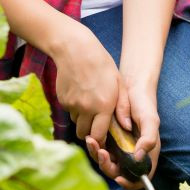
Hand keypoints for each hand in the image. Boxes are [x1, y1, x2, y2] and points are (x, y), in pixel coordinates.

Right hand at [53, 23, 124, 145]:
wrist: (75, 49)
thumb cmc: (101, 64)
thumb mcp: (119, 82)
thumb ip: (123, 107)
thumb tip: (127, 127)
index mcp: (104, 105)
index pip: (99, 136)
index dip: (101, 140)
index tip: (104, 137)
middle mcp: (87, 108)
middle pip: (85, 134)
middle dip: (90, 132)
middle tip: (95, 122)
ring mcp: (72, 105)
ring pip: (76, 123)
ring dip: (82, 119)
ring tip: (89, 103)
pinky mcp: (62, 100)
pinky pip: (69, 112)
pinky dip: (74, 108)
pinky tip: (80, 93)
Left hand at [85, 83, 160, 189]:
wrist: (131, 87)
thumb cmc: (144, 104)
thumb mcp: (150, 120)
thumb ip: (148, 139)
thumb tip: (139, 157)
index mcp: (145, 154)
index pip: (140, 178)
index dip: (130, 182)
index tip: (119, 177)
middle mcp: (131, 154)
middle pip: (119, 172)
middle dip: (107, 166)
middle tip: (101, 153)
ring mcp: (119, 147)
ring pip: (107, 162)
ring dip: (97, 156)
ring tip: (91, 142)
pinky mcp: (108, 139)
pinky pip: (99, 149)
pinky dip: (94, 146)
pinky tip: (90, 137)